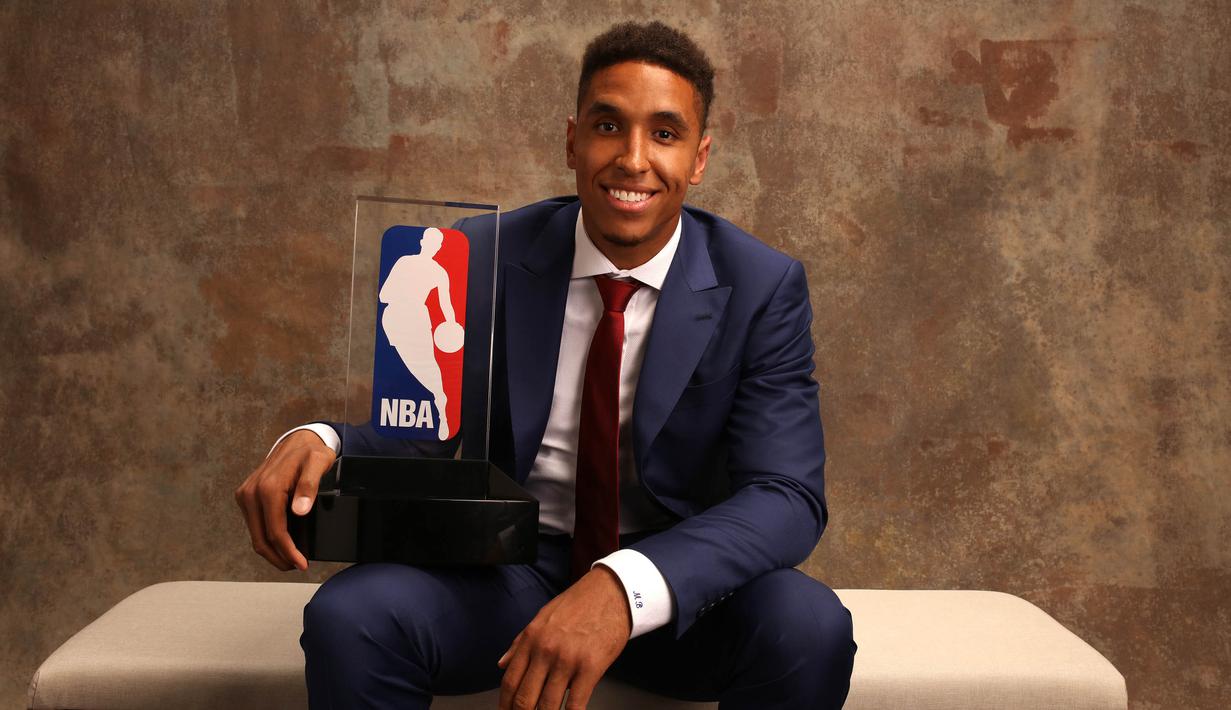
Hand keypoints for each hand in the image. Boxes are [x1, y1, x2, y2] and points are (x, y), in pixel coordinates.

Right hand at [233, 430, 335, 570]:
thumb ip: (310, 486)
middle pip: (260, 539)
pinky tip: (281, 544)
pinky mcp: (246, 497)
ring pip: (255, 535)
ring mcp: (246, 495)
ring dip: (271, 551)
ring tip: (291, 560)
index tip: (302, 565)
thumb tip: (300, 511)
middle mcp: (251, 493)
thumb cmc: (311, 452)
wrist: (297, 440)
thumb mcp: (318, 463)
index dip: (288, 552)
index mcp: (268, 488)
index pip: (275, 532)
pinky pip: (255, 525)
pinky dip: (266, 538)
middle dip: (278, 558)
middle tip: (297, 567)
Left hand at [497, 566, 630, 709]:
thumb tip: (502, 664)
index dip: (506, 704)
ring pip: (548, 705)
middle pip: (525, 698)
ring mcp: (567, 660)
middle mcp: (545, 651)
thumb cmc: (578, 603)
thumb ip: (520, 642)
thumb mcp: (543, 617)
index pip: (510, 681)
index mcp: (531, 639)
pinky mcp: (590, 667)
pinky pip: (576, 703)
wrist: (611, 591)